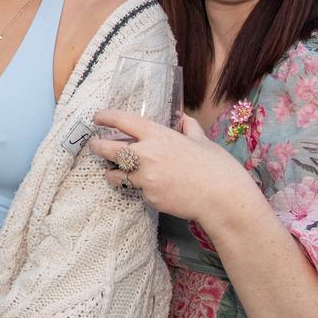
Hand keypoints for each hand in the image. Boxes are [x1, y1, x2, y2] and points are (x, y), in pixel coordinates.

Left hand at [88, 110, 257, 222]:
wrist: (223, 200)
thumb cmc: (216, 167)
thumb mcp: (202, 140)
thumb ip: (189, 128)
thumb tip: (184, 118)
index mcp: (159, 136)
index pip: (123, 121)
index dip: (106, 117)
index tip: (98, 117)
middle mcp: (147, 155)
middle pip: (108, 149)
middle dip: (97, 146)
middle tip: (94, 145)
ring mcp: (146, 179)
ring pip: (116, 175)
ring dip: (112, 172)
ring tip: (113, 171)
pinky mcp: (150, 198)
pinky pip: (138, 191)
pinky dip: (140, 188)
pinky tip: (150, 188)